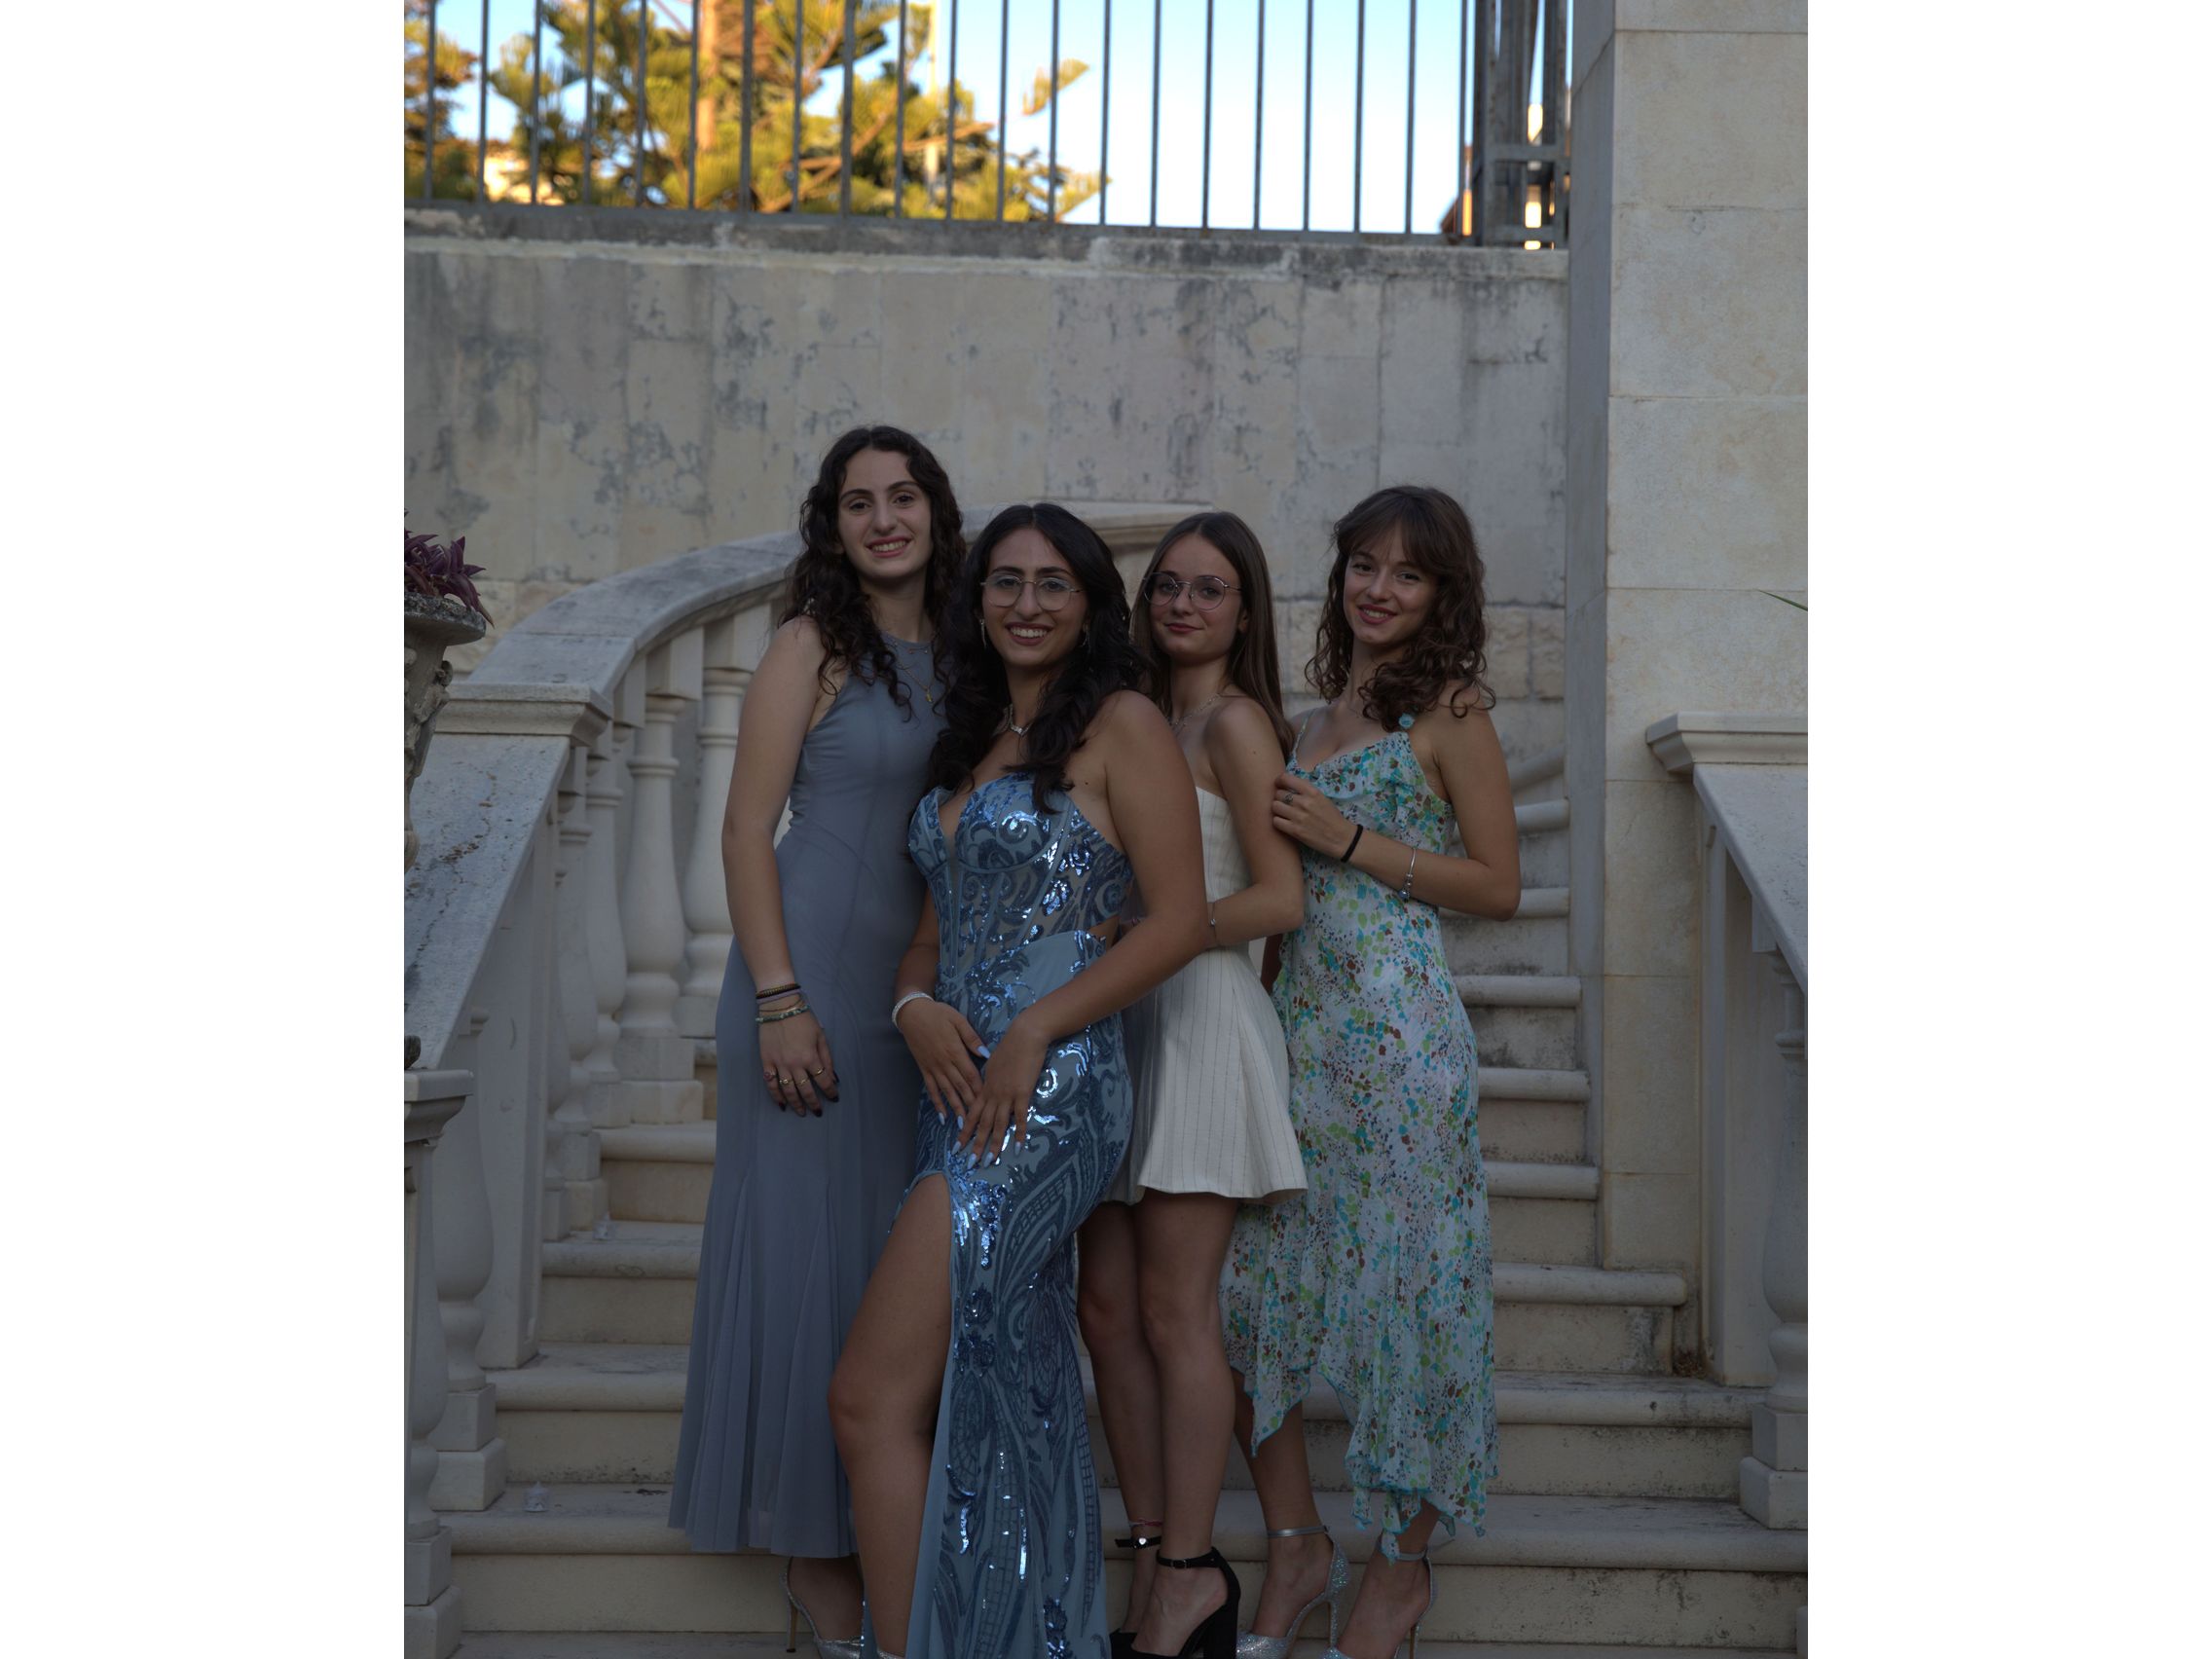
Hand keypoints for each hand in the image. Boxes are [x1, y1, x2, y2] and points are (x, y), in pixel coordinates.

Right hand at [760, 1009, 836, 1113]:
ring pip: (788, 1091)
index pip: (823, 1080)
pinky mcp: (766, 1063)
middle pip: (806, 1090)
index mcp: (811, 1057)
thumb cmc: (803, 1019)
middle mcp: (795, 1065)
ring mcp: (779, 1065)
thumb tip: (832, 1077)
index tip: (834, 1098)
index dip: (830, 1092)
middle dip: (813, 1103)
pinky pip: (771, 1084)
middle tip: (817, 1112)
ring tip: (802, 1112)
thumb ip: (827, 1058)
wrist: (779, 1008)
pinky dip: (776, 1096)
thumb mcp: (821, 1036)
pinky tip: (781, 1104)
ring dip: (796, 1104)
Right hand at [896, 997, 985, 1120]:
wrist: (912, 1013)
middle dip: (971, 1104)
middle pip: (960, 1086)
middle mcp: (944, 1063)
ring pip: (947, 1091)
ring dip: (956, 1108)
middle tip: (980, 1120)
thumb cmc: (938, 1014)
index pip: (971, 1074)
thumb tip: (986, 1054)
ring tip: (963, 1123)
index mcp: (955, 1051)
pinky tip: (942, 1115)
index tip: (989, 1102)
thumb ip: (971, 1038)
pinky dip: (937, 1103)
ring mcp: (933, 1067)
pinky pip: (931, 1089)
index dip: (980, 1089)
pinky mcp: (924, 1069)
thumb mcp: (958, 1020)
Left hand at [959, 1015, 1050, 1165]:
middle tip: (970, 1163)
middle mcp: (993, 1094)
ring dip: (994, 1144)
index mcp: (985, 1086)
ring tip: (990, 1161)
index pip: (972, 1113)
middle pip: (983, 1124)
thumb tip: (988, 1085)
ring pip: (998, 1124)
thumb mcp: (993, 1062)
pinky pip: (1020, 1117)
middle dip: (976, 1145)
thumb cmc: (1010, 1045)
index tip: (958, 1145)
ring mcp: (1007, 1094)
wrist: (1024, 1035)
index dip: (965, 1130)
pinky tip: (1019, 1146)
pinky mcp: (1022, 1093)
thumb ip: (990, 1077)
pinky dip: (1019, 1133)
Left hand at [1270, 770, 1354, 856]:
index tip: (1279, 784)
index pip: (1286, 779)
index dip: (1279, 781)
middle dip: (1279, 797)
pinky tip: (1284, 822)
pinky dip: (1278, 821)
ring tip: (1283, 812)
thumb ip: (1306, 791)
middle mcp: (1304, 802)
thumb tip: (1287, 786)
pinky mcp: (1294, 830)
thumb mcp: (1322, 798)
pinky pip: (1276, 821)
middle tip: (1284, 802)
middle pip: (1278, 793)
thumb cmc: (1332, 817)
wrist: (1340, 837)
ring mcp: (1298, 817)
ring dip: (1277, 809)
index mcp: (1312, 792)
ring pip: (1275, 806)